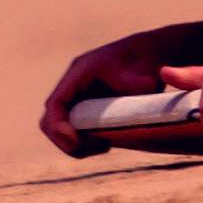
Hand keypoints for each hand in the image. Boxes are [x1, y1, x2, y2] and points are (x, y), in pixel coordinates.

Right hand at [41, 28, 191, 156]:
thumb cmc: (147, 65)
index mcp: (81, 72)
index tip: (80, 143)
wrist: (152, 56)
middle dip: (68, 141)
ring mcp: (76, 95)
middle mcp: (73, 84)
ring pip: (58, 128)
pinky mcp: (84, 106)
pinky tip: (105, 142)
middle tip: (101, 146)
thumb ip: (137, 89)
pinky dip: (82, 141)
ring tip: (105, 145)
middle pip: (50, 121)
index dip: (61, 128)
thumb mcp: (145, 78)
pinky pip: (71, 129)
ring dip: (75, 144)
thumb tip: (131, 106)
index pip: (56, 104)